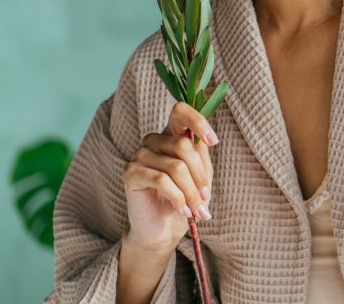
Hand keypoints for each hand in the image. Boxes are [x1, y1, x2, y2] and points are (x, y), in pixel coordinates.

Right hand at [122, 102, 218, 254]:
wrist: (163, 231)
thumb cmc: (184, 200)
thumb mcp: (200, 176)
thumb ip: (201, 155)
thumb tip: (203, 140)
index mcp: (171, 136)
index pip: (180, 112)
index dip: (198, 121)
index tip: (213, 141)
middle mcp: (153, 141)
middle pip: (184, 145)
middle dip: (200, 175)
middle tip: (205, 197)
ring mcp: (140, 155)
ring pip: (176, 167)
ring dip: (191, 192)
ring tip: (197, 210)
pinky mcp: (131, 172)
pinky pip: (162, 180)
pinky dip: (178, 198)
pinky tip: (183, 211)